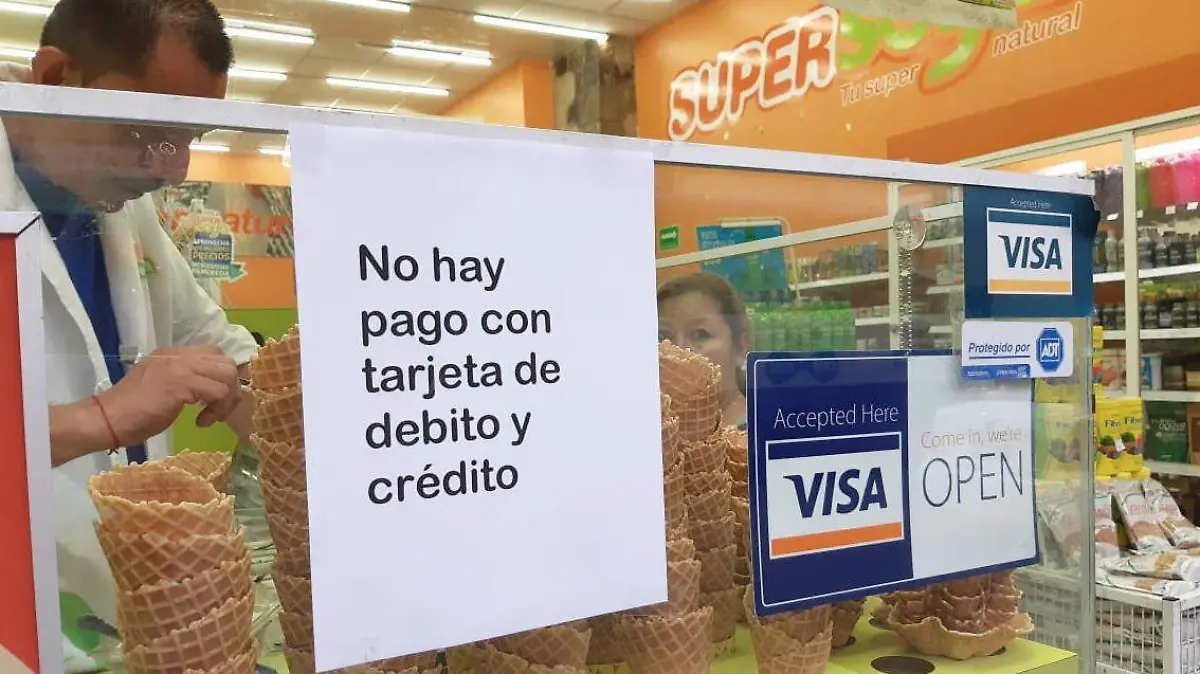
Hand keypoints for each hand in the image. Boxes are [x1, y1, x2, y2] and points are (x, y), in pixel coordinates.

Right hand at [98, 346, 242, 445]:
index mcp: (172, 355)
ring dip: (225, 401)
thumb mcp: (161, 387)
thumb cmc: (130, 411)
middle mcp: (178, 356)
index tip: (215, 399)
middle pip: (226, 362)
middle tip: (217, 410)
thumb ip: (183, 381)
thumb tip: (207, 390)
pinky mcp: (182, 383)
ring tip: (210, 417)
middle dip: (230, 389)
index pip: (214, 354)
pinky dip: (216, 410)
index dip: (222, 377)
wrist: (106, 419)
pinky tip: (201, 422)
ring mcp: (180, 367)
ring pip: (227, 375)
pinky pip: (218, 391)